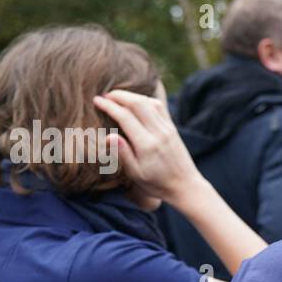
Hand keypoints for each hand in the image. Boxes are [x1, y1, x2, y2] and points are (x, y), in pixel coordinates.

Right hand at [92, 89, 203, 203]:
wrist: (185, 186)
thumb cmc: (157, 184)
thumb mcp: (136, 174)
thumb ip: (123, 154)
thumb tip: (108, 136)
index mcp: (147, 145)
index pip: (125, 117)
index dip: (108, 106)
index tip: (96, 101)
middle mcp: (159, 133)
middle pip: (137, 103)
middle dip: (119, 95)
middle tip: (104, 95)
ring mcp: (168, 129)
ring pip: (149, 101)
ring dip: (132, 95)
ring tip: (117, 97)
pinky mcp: (173, 128)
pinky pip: (159, 107)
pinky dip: (145, 99)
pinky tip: (135, 102)